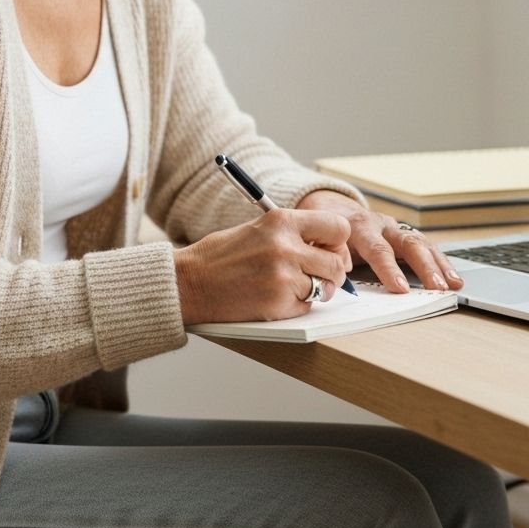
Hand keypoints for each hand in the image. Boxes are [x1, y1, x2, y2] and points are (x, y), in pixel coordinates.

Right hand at [173, 207, 351, 324]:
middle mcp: (286, 246)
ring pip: (326, 287)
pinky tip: (276, 297)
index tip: (330, 247)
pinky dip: (297, 305)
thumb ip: (293, 233)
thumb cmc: (220, 256)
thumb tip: (329, 245)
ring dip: (317, 290)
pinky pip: (307, 306)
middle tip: (319, 273)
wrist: (190, 282)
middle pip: (337, 261)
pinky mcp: (279, 304)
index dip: (338, 240)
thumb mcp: (258, 229)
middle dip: (332, 270)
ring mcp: (283, 277)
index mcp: (281, 220)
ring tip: (295, 286)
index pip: (338, 227)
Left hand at [295, 189, 463, 292]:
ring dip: (439, 266)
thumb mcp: (321, 240)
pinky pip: (427, 247)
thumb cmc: (324, 230)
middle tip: (437, 288)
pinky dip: (442, 263)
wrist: (329, 207)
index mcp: (358, 226)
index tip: (401, 289)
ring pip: (422, 244)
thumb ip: (330, 258)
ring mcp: (395, 228)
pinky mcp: (404, 234)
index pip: (377, 248)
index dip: (389, 269)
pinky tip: (454, 279)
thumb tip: (337, 283)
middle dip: (424, 267)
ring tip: (454, 286)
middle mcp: (381, 224)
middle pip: (408, 244)